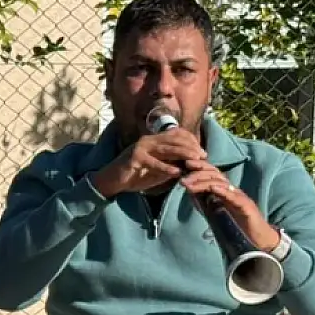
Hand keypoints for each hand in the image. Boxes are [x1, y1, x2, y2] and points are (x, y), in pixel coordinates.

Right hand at [91, 129, 208, 196]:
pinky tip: (176, 172)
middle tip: (203, 157)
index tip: (202, 152)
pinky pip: (154, 162)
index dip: (192, 141)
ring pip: (167, 148)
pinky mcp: (134, 158)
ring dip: (183, 154)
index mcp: (154, 140)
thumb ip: (171, 165)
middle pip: (175, 139)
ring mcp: (141, 148)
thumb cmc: (135, 175)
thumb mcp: (156, 169)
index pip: (177, 134)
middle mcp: (148, 140)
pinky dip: (166, 167)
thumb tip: (189, 166)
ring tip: (194, 162)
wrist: (111, 180)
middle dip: (191, 147)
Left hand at [178, 163, 282, 250]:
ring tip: (189, 185)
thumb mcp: (216, 212)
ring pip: (222, 184)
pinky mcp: (246, 206)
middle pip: (216, 175)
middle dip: (198, 173)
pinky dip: (223, 191)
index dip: (200, 167)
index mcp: (225, 190)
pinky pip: (234, 197)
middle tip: (183, 178)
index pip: (212, 173)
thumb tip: (189, 193)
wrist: (256, 238)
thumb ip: (204, 202)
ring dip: (204, 183)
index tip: (185, 164)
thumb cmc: (237, 225)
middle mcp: (232, 190)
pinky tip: (212, 189)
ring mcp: (240, 197)